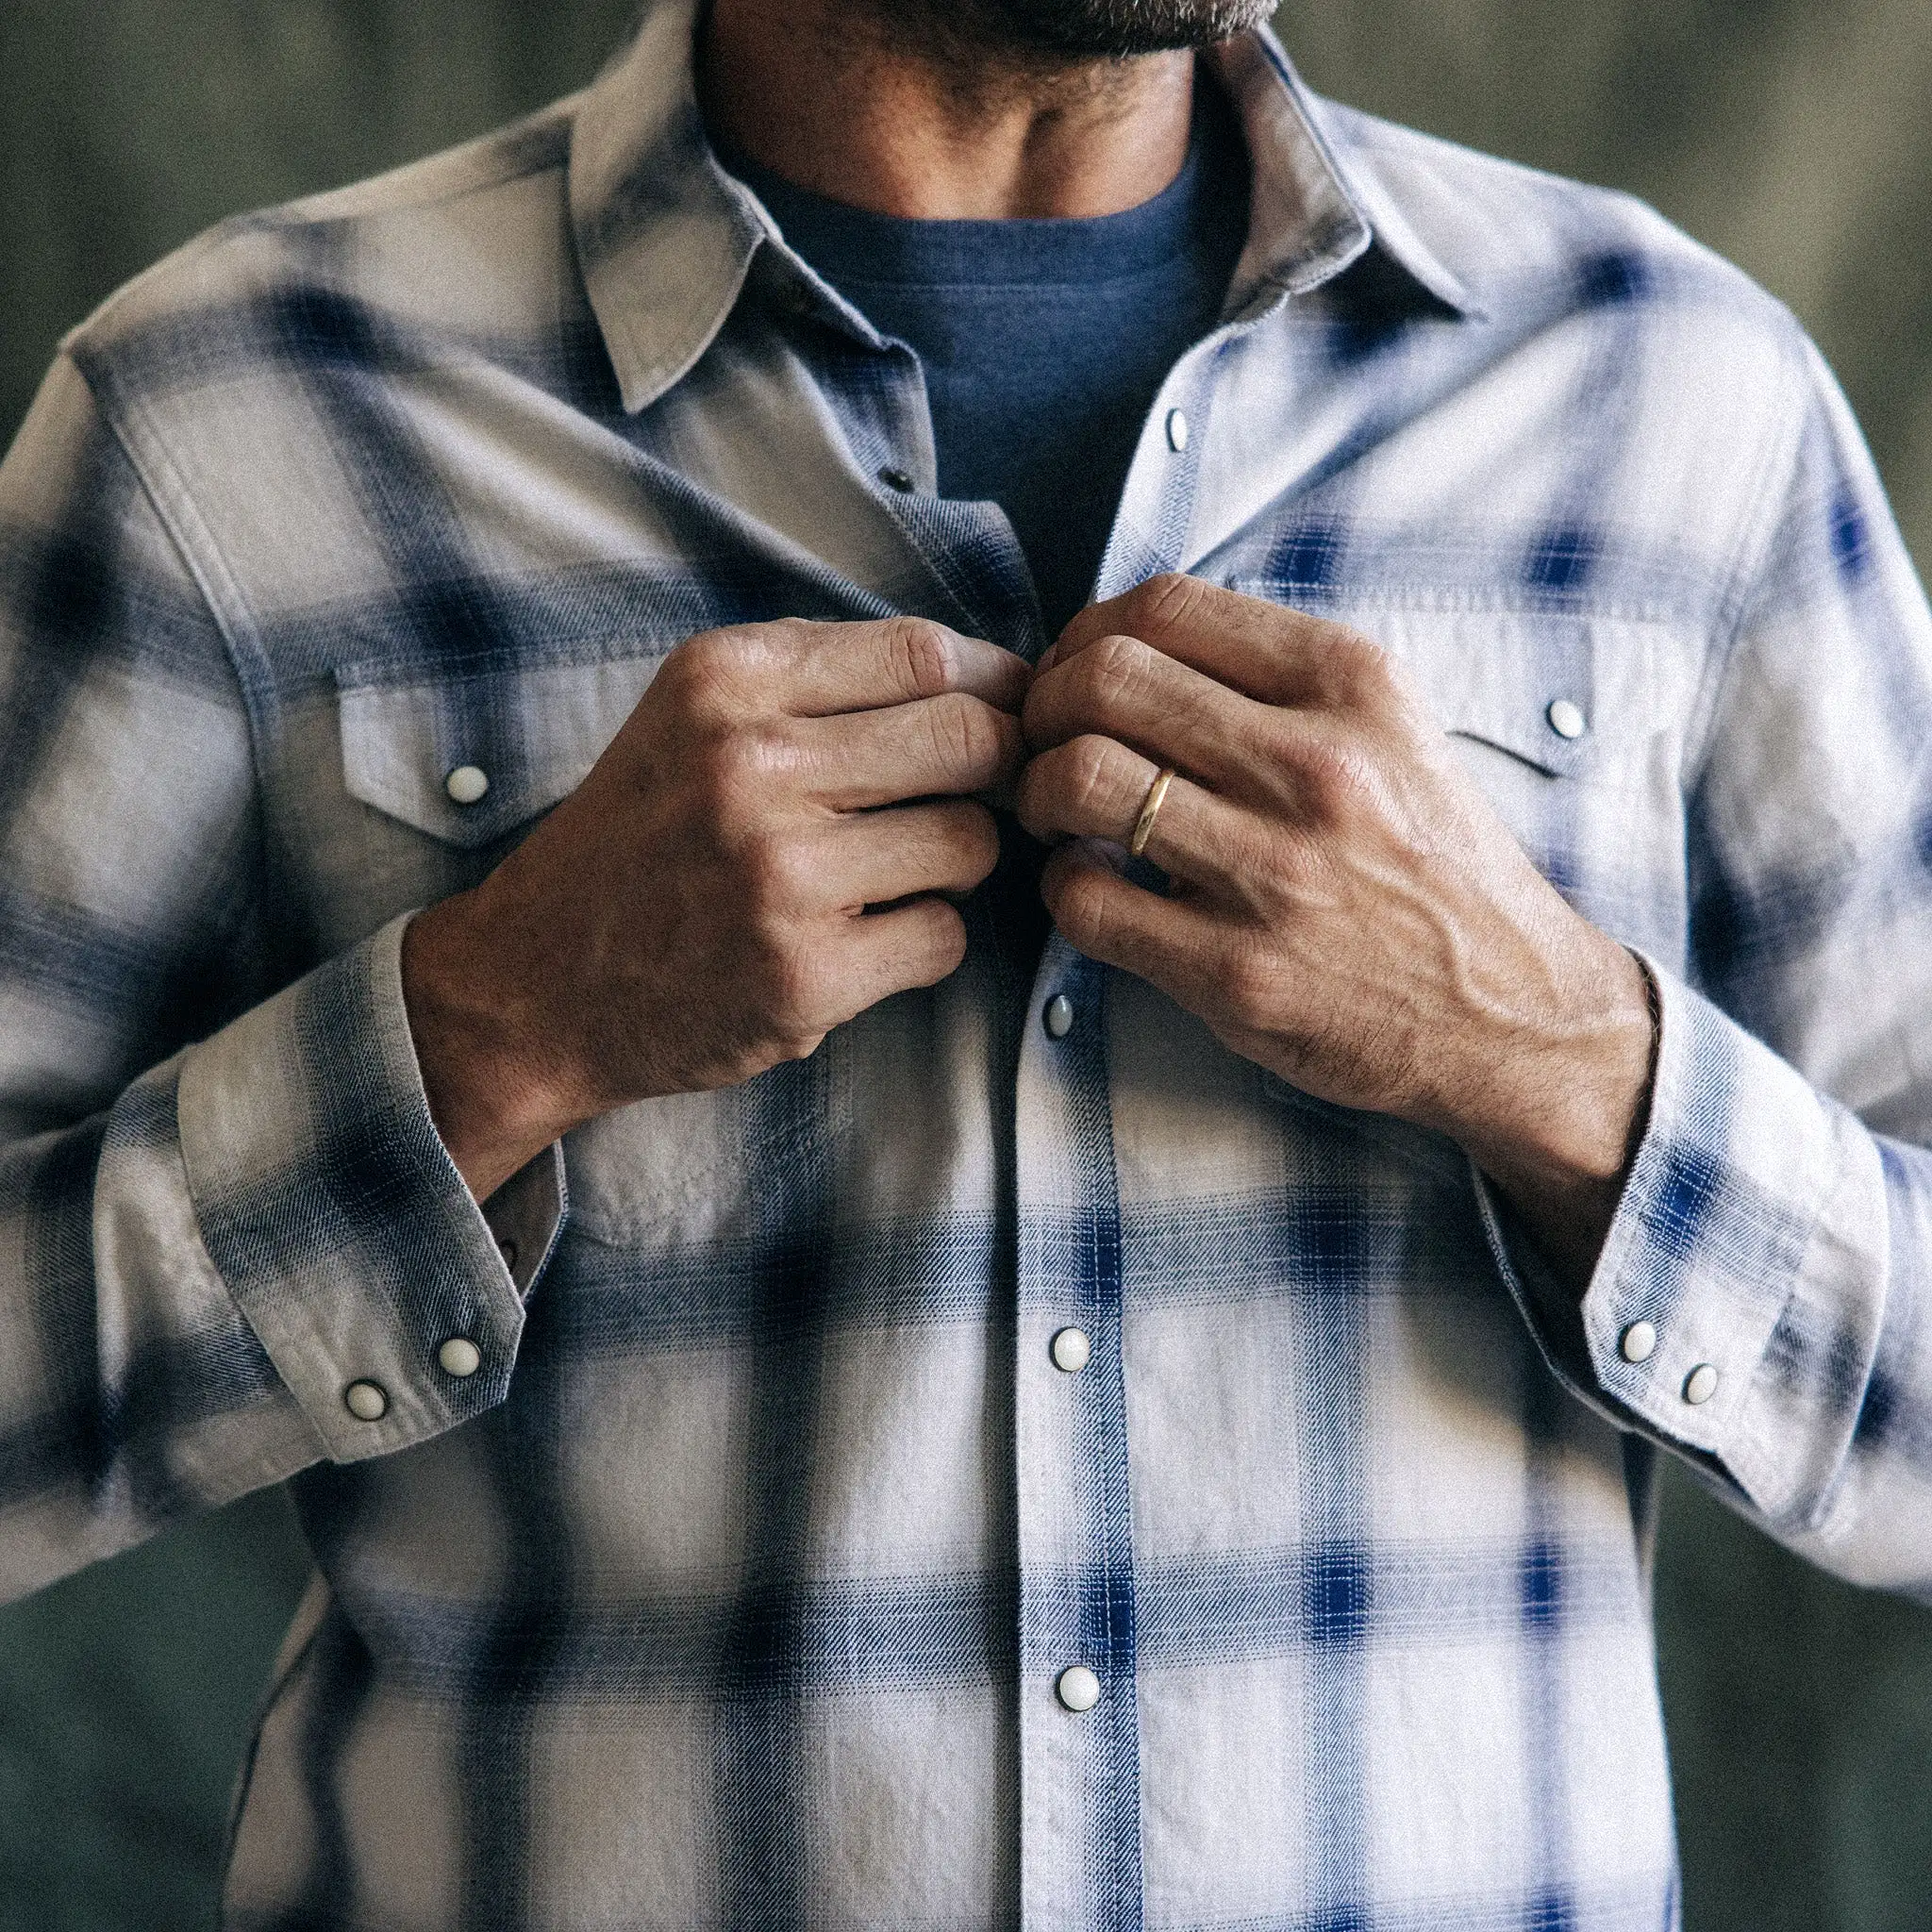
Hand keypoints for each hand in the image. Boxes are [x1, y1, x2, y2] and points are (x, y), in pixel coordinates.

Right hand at [404, 616, 1027, 1200]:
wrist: (539, 982)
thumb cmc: (642, 840)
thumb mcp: (696, 717)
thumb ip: (823, 681)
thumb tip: (989, 677)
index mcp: (729, 683)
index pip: (924, 653)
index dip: (992, 685)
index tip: (1004, 713)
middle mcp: (751, 767)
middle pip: (969, 738)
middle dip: (997, 768)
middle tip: (975, 795)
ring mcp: (779, 877)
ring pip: (971, 841)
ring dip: (958, 861)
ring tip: (899, 872)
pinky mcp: (804, 976)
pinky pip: (944, 937)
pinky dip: (925, 939)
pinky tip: (866, 938)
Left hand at [1017, 576, 1655, 1286]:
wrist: (1515, 1013)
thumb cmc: (1433, 865)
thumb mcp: (1393, 732)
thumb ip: (1279, 679)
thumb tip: (1133, 646)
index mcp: (1352, 687)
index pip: (1166, 606)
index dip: (1086, 632)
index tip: (1076, 674)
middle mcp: (1317, 767)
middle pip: (1104, 680)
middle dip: (1042, 705)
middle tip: (1041, 743)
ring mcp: (1277, 874)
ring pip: (1080, 778)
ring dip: (1034, 791)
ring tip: (1051, 814)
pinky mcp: (1238, 972)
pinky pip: (1087, 900)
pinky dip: (1059, 886)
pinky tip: (1086, 887)